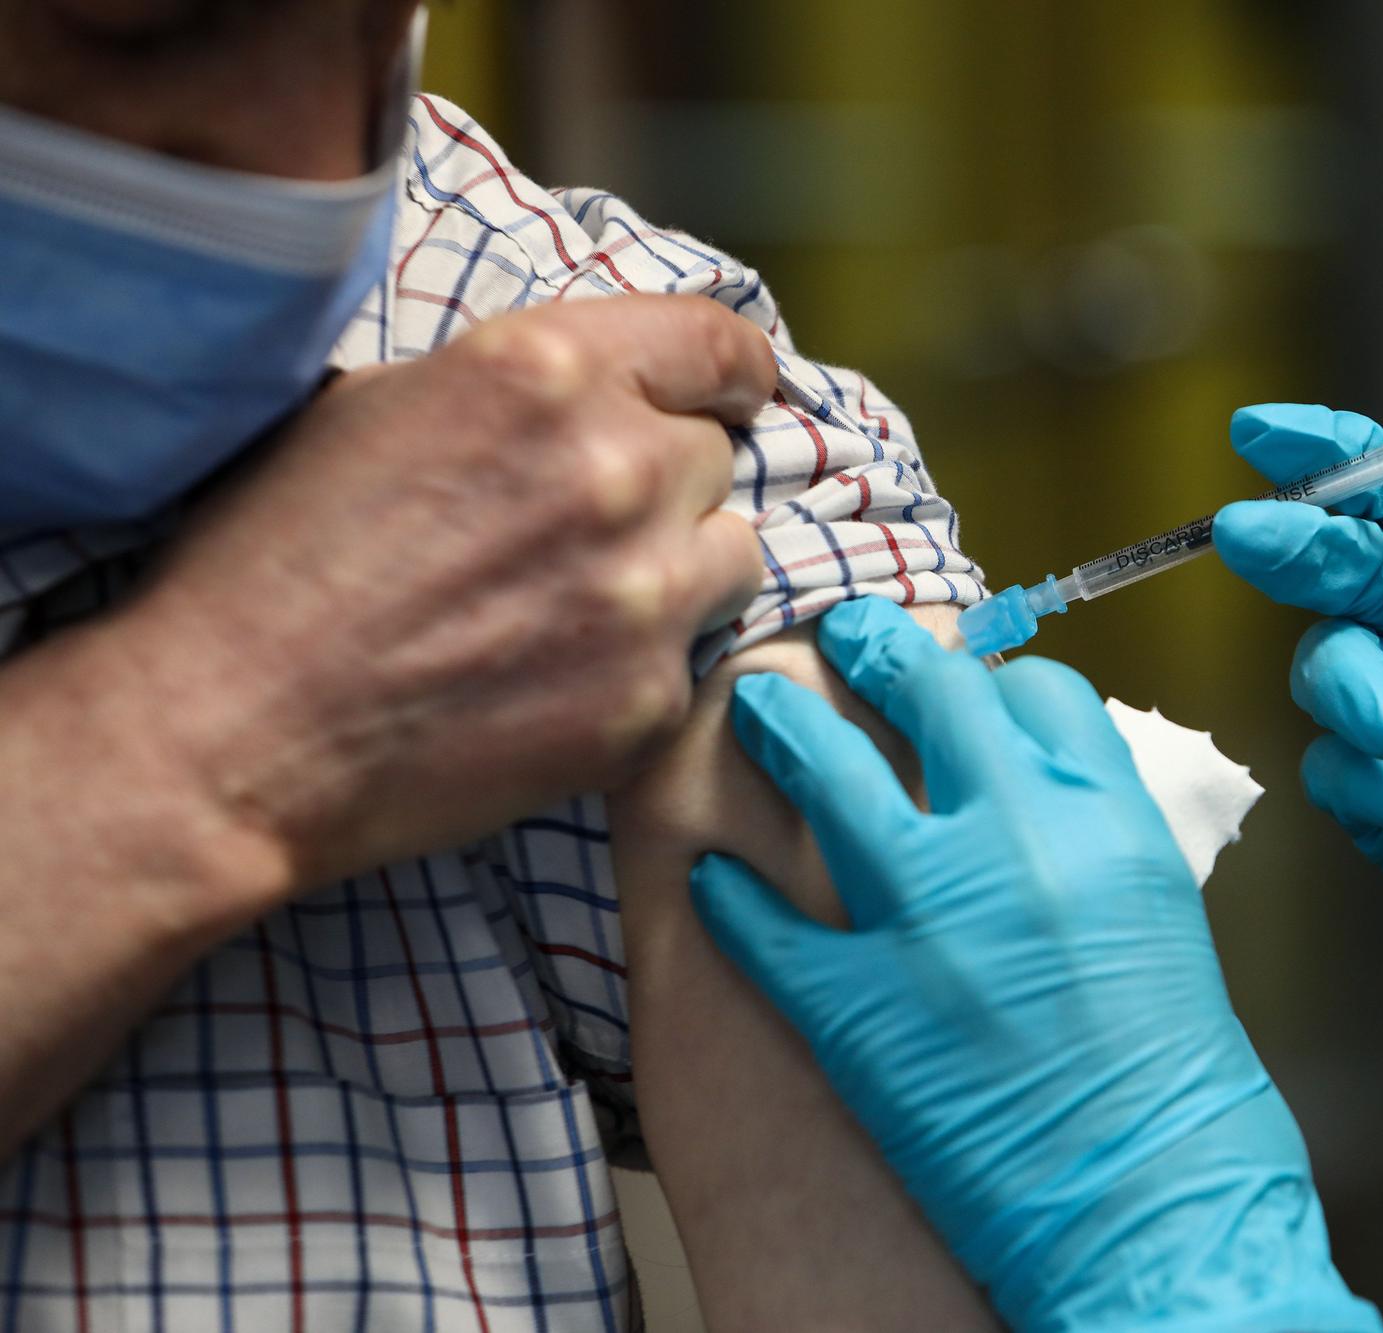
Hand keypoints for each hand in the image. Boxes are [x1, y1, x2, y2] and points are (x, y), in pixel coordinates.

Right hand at [104, 295, 772, 887]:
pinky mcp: (649, 700)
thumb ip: (515, 390)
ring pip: (729, 555)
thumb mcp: (379, 408)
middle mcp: (614, 469)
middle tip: (579, 528)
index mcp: (543, 371)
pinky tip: (552, 678)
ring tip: (576, 604)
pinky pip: (691, 658)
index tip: (741, 391)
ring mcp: (645, 592)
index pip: (714, 342)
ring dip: (675, 569)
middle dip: (662, 483)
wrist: (233, 730)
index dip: (736, 368)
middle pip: (709, 457)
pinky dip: (642, 663)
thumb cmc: (271, 560)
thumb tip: (593, 396)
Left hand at [690, 599, 1381, 1331]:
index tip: (959, 679)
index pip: (1036, 689)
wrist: (1155, 1215)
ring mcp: (928, 918)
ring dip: (782, 728)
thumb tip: (1030, 796)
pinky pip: (763, 920)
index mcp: (1110, 820)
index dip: (988, 672)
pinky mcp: (855, 1005)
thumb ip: (1092, 839)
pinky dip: (732, 894)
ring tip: (754, 704)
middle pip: (926, 691)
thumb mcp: (1161, 921)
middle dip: (873, 647)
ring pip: (826, 772)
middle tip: (839, 634)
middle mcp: (1018, 842)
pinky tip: (715, 878)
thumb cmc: (1180, 1091)